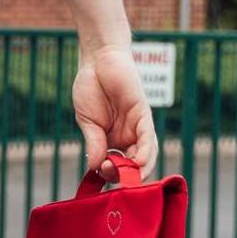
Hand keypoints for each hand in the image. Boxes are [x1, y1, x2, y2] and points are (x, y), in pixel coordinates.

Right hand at [72, 45, 157, 180]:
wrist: (97, 61)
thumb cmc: (90, 88)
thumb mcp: (88, 122)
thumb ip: (94, 143)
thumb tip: (95, 167)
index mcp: (114, 139)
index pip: (117, 164)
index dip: (111, 173)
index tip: (100, 172)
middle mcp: (129, 135)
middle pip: (134, 164)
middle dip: (125, 174)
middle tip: (112, 174)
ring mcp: (137, 125)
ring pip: (146, 154)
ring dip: (139, 168)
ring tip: (129, 177)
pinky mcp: (143, 113)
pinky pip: (148, 136)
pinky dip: (146, 150)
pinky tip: (139, 161)